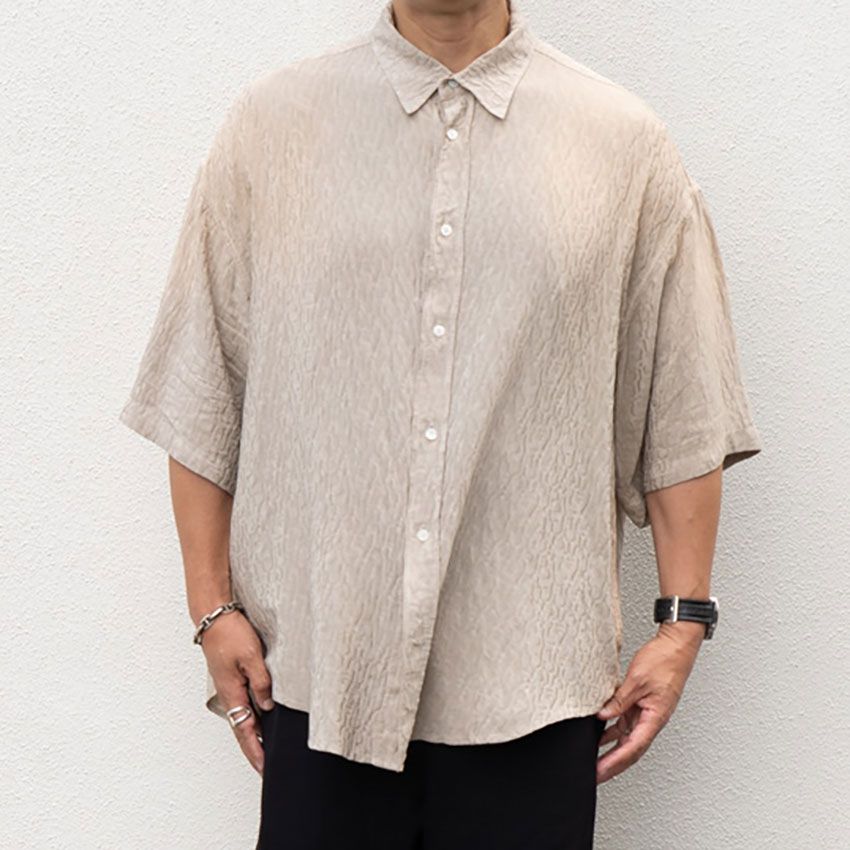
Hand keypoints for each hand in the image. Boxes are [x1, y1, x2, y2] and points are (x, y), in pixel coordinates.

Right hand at [201, 611, 274, 774]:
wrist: (214, 616)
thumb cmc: (230, 633)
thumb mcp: (252, 656)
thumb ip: (261, 682)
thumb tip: (268, 706)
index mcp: (232, 692)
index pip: (245, 730)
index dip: (255, 750)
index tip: (264, 768)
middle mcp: (229, 693)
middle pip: (243, 729)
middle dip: (254, 749)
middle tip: (266, 767)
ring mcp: (230, 686)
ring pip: (244, 716)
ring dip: (255, 734)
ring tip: (267, 749)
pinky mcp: (234, 677)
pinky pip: (244, 702)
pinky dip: (253, 716)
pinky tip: (263, 717)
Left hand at [595, 621, 703, 783]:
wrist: (676, 646)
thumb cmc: (664, 661)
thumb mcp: (636, 680)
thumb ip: (619, 700)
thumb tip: (602, 716)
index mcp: (655, 718)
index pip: (632, 748)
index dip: (614, 763)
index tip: (600, 772)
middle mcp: (651, 720)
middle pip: (629, 749)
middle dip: (611, 764)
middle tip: (594, 775)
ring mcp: (646, 713)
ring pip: (626, 738)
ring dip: (610, 750)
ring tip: (592, 760)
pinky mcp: (641, 704)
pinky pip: (624, 722)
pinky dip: (611, 730)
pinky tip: (597, 734)